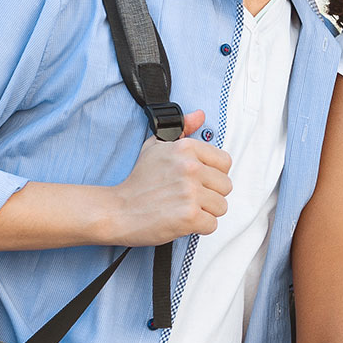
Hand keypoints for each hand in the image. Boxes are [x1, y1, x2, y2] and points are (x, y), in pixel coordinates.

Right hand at [104, 110, 231, 245]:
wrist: (117, 211)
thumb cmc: (138, 181)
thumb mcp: (156, 147)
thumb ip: (182, 129)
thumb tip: (199, 115)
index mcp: (186, 148)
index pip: (225, 162)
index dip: (213, 174)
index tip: (196, 180)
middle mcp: (190, 168)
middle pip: (226, 186)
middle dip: (210, 195)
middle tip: (186, 197)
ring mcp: (190, 192)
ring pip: (221, 206)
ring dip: (205, 212)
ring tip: (182, 208)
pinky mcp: (189, 216)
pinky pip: (212, 224)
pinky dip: (199, 227)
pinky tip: (180, 220)